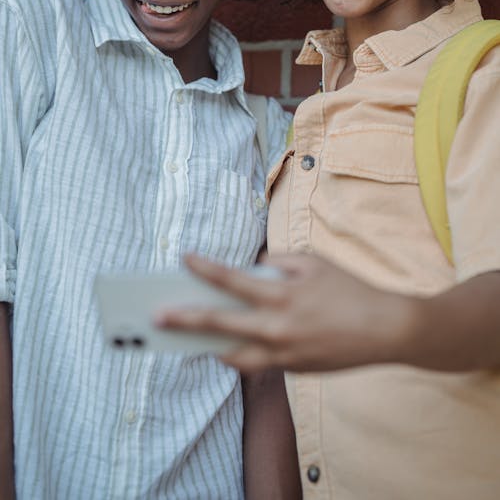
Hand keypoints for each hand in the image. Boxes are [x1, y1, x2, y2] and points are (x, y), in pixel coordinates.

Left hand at [155, 252, 413, 372]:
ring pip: (234, 356)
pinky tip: (228, 343)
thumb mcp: (314, 262)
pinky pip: (259, 363)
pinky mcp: (294, 370)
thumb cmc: (350, 290)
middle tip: (157, 317)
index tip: (184, 259)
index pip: (232, 280)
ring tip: (187, 338)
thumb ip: (278, 263)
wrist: (387, 330)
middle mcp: (278, 328)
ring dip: (209, 346)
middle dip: (185, 319)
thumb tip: (251, 271)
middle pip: (220, 326)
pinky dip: (241, 352)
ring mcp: (285, 354)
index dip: (204, 269)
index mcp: (283, 295)